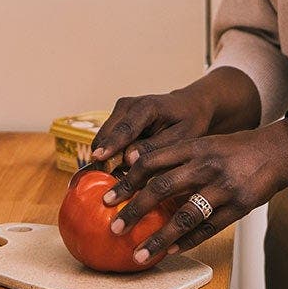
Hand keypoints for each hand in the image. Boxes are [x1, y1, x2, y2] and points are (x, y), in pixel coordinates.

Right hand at [89, 88, 217, 166]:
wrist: (188, 106)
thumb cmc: (189, 122)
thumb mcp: (182, 137)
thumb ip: (155, 148)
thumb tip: (128, 159)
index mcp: (147, 106)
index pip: (126, 128)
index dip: (112, 144)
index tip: (98, 158)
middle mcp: (128, 105)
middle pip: (107, 134)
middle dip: (105, 158)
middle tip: (112, 183)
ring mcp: (119, 110)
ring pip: (103, 138)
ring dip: (107, 158)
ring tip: (118, 178)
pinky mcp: (116, 118)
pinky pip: (107, 140)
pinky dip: (111, 154)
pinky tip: (121, 169)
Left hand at [102, 123, 287, 262]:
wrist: (278, 151)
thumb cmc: (236, 149)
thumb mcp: (205, 143)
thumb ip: (175, 154)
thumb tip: (135, 164)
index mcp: (194, 147)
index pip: (152, 162)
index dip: (127, 181)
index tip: (107, 197)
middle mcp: (206, 166)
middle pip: (162, 188)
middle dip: (135, 210)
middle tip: (116, 227)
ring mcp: (223, 188)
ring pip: (184, 216)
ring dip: (159, 238)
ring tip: (140, 254)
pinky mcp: (238, 207)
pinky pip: (207, 229)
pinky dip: (187, 242)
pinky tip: (170, 251)